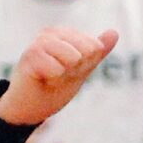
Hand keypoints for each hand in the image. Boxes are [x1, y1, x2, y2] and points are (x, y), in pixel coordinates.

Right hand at [0, 26, 118, 128]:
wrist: (28, 109)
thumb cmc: (52, 89)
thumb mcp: (80, 71)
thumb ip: (96, 53)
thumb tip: (115, 32)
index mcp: (64, 33)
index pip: (93, 47)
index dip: (85, 66)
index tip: (68, 73)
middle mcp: (51, 33)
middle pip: (85, 51)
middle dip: (76, 70)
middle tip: (58, 77)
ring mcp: (39, 42)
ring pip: (73, 57)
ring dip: (64, 75)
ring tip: (50, 78)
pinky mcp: (30, 55)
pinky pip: (57, 68)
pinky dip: (53, 80)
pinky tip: (42, 80)